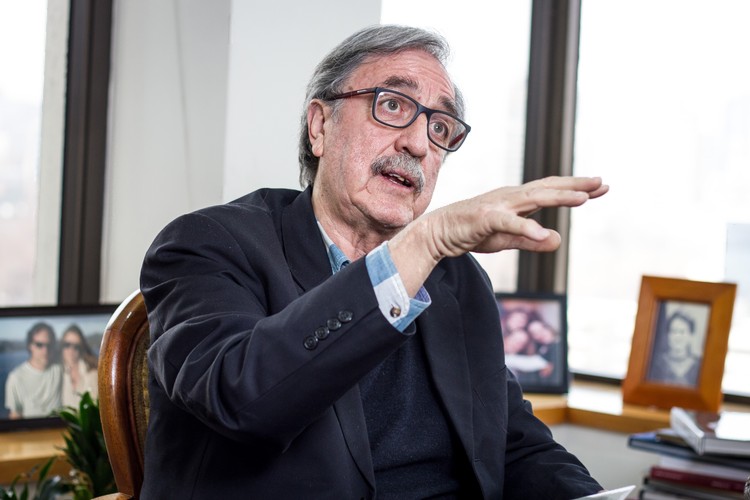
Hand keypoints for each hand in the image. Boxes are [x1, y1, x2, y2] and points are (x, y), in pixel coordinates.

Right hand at [389, 176, 607, 294]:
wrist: (438, 233)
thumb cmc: (471, 232)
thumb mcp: (507, 239)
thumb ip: (532, 240)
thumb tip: (557, 240)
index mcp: (516, 200)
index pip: (550, 190)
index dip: (575, 188)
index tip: (600, 187)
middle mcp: (510, 197)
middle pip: (547, 188)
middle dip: (575, 186)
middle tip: (601, 183)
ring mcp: (498, 206)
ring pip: (533, 199)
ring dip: (558, 198)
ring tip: (583, 199)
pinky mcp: (485, 219)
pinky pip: (510, 224)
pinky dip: (527, 228)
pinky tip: (545, 235)